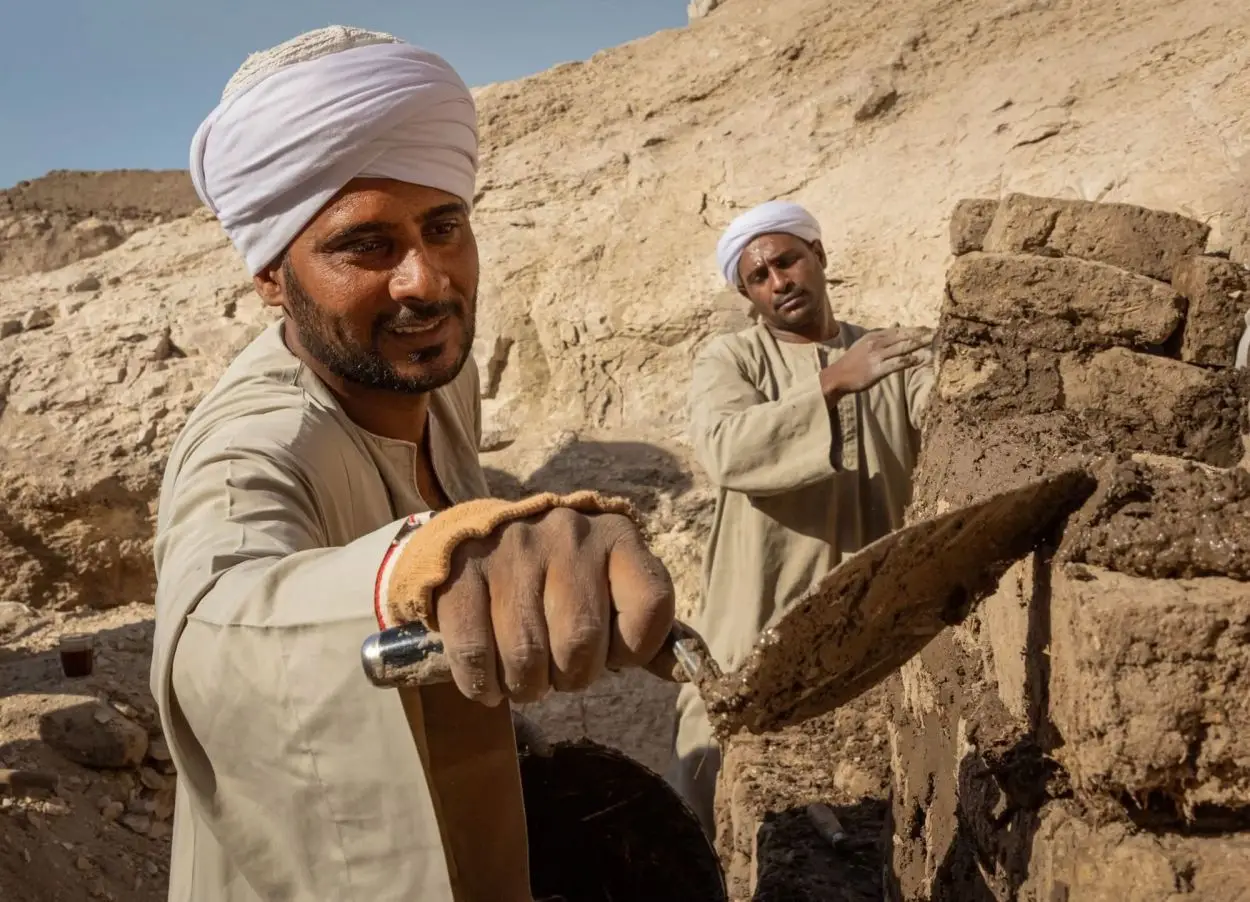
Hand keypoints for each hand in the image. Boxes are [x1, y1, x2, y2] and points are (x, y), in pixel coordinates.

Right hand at [430, 508, 675, 706]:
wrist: (475, 537)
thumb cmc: (556, 576)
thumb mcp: (607, 584)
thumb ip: (644, 626)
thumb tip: (685, 671)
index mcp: (616, 536)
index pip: (651, 605)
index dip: (633, 648)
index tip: (611, 652)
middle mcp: (568, 535)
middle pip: (582, 643)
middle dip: (571, 677)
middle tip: (557, 671)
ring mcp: (511, 551)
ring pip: (527, 658)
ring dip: (526, 686)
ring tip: (524, 674)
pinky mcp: (461, 574)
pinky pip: (475, 654)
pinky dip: (483, 684)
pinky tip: (489, 679)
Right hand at [820, 326, 933, 398]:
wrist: (837, 377)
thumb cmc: (852, 363)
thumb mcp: (865, 343)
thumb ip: (883, 335)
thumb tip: (897, 323)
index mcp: (874, 336)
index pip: (899, 330)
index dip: (915, 329)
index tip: (929, 328)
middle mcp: (876, 343)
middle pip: (903, 336)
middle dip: (921, 334)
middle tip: (937, 332)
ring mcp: (877, 356)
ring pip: (902, 347)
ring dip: (919, 344)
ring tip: (933, 342)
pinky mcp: (877, 369)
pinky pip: (897, 363)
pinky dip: (910, 360)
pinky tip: (921, 359)